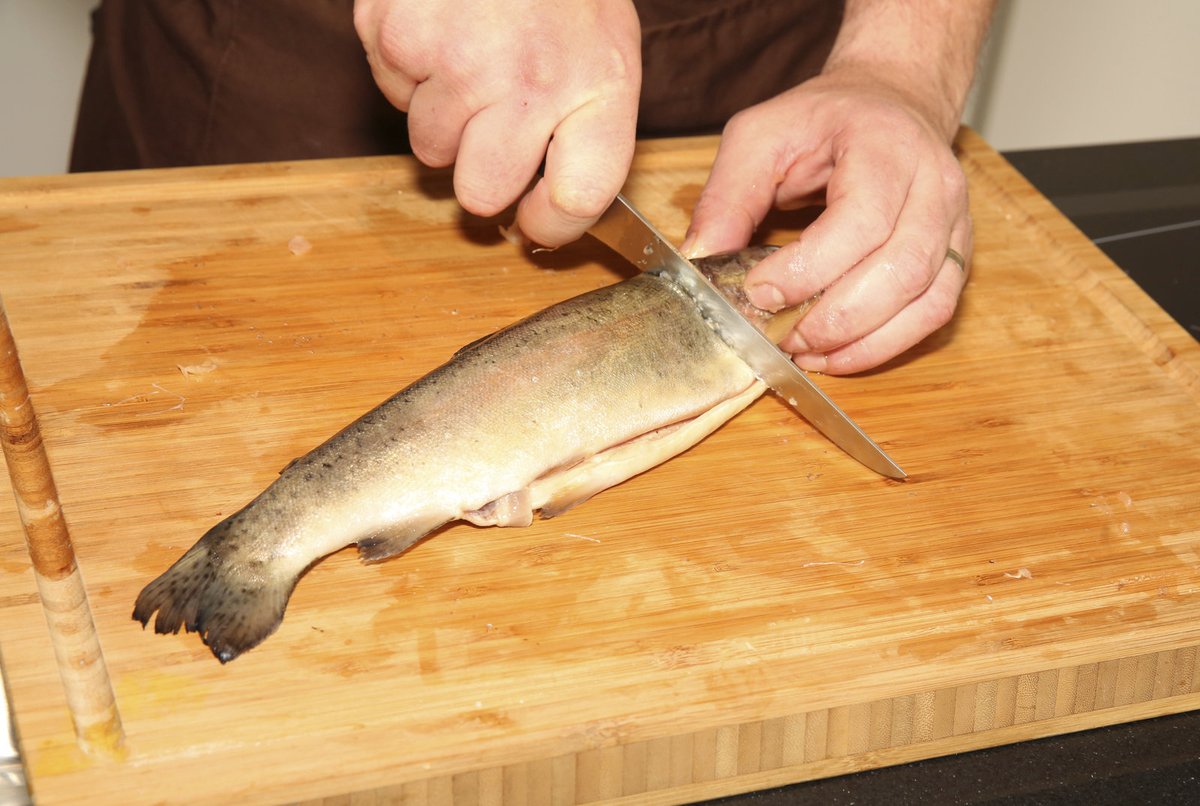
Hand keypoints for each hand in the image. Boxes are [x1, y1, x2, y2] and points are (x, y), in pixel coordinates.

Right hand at [354, 0, 641, 245]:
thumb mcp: (607, 54)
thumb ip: (589, 136)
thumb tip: (549, 210)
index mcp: (595, 87)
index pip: (576, 201)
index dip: (552, 226)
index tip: (538, 219)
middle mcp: (527, 81)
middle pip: (481, 194)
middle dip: (483, 175)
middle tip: (494, 132)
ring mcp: (455, 59)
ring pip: (428, 148)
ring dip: (445, 118)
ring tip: (472, 59)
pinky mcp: (394, 35)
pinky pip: (392, 94)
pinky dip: (410, 73)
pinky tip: (441, 30)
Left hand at [684, 67, 971, 374]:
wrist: (888, 101)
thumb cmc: (823, 119)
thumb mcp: (758, 136)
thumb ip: (727, 196)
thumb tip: (702, 260)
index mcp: (886, 146)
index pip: (862, 220)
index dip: (810, 269)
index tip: (759, 292)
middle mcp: (934, 185)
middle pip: (901, 270)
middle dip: (834, 318)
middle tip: (780, 335)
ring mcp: (955, 222)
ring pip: (926, 301)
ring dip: (862, 341)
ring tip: (804, 352)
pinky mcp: (956, 254)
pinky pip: (934, 313)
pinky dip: (885, 345)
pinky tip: (837, 353)